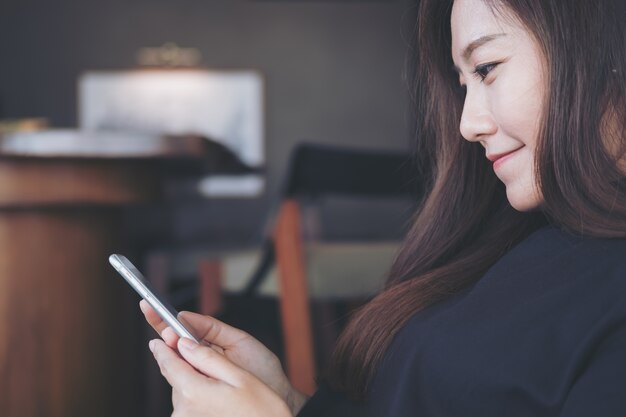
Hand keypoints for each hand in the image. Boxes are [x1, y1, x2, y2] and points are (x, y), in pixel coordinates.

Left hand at [150, 337, 291, 416]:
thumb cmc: (261, 409)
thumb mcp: (239, 376)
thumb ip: (208, 357)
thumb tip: (184, 343)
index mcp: (194, 392)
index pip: (169, 363)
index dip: (163, 348)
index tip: (157, 339)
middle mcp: (184, 410)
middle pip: (176, 377)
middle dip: (185, 364)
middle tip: (203, 356)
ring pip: (183, 391)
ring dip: (194, 381)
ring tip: (222, 384)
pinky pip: (189, 405)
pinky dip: (198, 396)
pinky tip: (219, 397)